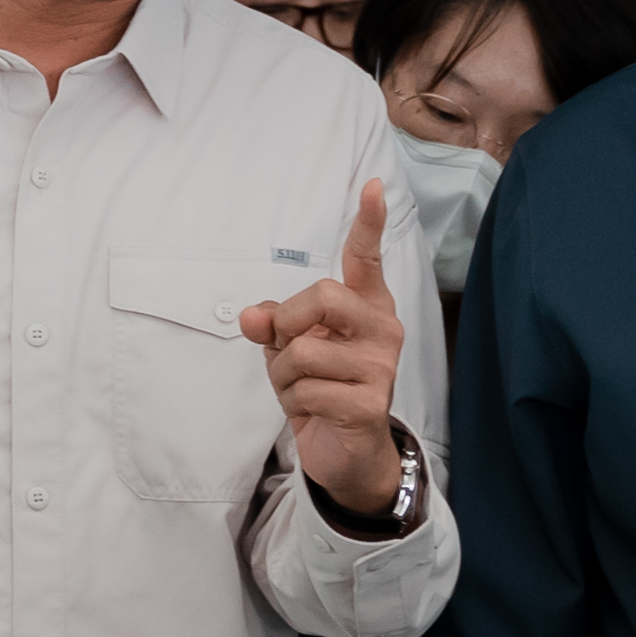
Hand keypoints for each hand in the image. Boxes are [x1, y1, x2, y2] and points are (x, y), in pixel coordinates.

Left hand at [242, 179, 407, 514]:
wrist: (345, 450)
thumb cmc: (320, 386)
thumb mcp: (289, 347)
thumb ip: (273, 323)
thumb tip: (251, 317)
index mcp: (367, 307)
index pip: (367, 259)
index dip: (369, 222)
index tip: (374, 186)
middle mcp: (383, 330)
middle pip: (323, 295)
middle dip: (287, 321)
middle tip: (286, 346)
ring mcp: (381, 366)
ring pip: (302, 350)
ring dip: (282, 375)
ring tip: (301, 389)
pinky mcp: (369, 403)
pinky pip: (306, 390)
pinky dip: (293, 403)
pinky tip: (314, 411)